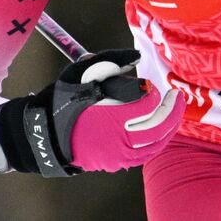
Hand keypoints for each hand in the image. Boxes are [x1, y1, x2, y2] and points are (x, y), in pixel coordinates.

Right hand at [0, 49, 184, 175]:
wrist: (43, 134)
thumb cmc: (62, 101)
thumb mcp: (82, 72)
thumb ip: (111, 61)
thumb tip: (137, 57)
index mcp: (111, 117)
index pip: (147, 107)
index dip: (156, 95)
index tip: (153, 84)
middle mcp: (118, 140)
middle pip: (158, 127)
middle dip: (172, 111)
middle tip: (177, 96)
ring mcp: (118, 156)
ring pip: (155, 144)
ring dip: (169, 127)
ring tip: (174, 112)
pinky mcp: (115, 164)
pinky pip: (145, 155)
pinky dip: (157, 142)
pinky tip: (160, 130)